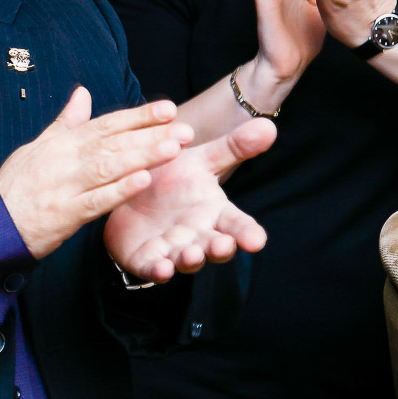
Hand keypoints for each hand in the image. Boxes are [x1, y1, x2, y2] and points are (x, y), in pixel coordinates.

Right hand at [0, 88, 192, 259]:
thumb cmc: (16, 185)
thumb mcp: (38, 146)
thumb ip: (66, 121)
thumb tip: (83, 93)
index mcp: (62, 143)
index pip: (105, 124)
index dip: (137, 116)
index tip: (168, 109)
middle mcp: (65, 160)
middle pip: (113, 143)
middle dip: (150, 134)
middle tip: (183, 128)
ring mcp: (66, 186)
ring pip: (109, 167)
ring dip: (142, 156)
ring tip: (172, 148)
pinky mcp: (65, 214)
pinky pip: (96, 201)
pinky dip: (119, 190)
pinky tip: (143, 181)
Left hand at [104, 118, 274, 281]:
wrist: (129, 190)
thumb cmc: (172, 178)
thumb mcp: (200, 160)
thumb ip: (232, 148)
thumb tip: (268, 127)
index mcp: (214, 212)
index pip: (237, 225)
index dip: (248, 233)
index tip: (257, 240)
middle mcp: (198, 235)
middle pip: (216, 247)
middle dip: (221, 249)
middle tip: (224, 245)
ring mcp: (174, 250)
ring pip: (187, 260)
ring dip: (191, 260)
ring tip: (192, 254)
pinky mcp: (147, 260)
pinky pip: (153, 270)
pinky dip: (158, 272)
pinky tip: (161, 269)